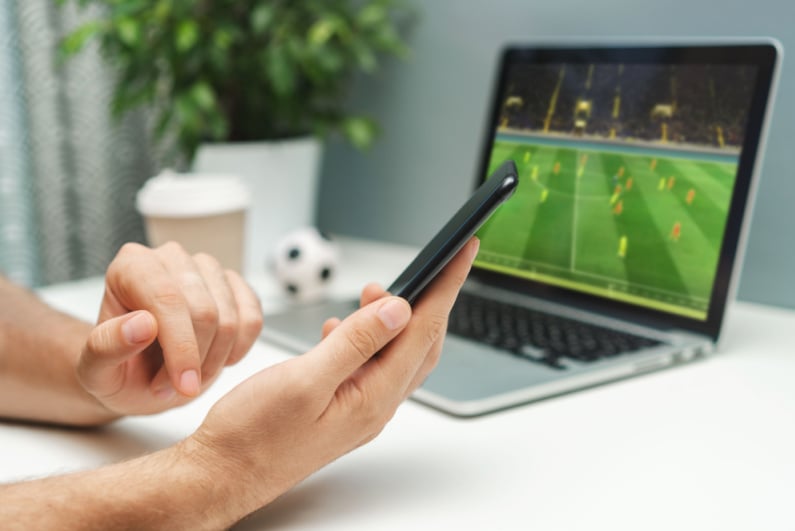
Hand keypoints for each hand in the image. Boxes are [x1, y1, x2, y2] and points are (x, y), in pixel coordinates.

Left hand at [76, 242, 263, 418]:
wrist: (141, 376)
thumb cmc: (117, 370)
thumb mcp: (95, 372)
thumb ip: (107, 347)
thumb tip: (142, 324)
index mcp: (131, 265)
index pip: (168, 298)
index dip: (181, 347)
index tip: (183, 386)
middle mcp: (170, 258)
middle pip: (204, 311)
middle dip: (195, 360)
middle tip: (173, 387)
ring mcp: (206, 269)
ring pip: (231, 318)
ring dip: (214, 360)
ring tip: (186, 377)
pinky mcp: (233, 285)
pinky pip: (253, 318)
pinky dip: (239, 349)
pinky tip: (216, 359)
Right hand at [186, 237, 478, 513]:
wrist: (223, 474)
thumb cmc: (254, 436)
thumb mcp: (304, 381)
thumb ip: (355, 344)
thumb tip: (399, 310)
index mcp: (374, 398)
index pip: (423, 331)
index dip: (446, 287)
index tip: (463, 252)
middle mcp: (374, 405)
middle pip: (419, 343)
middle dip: (425, 300)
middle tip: (424, 267)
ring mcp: (359, 408)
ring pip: (394, 354)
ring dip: (391, 319)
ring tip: (370, 292)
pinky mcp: (341, 407)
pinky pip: (368, 366)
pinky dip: (365, 338)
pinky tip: (343, 329)